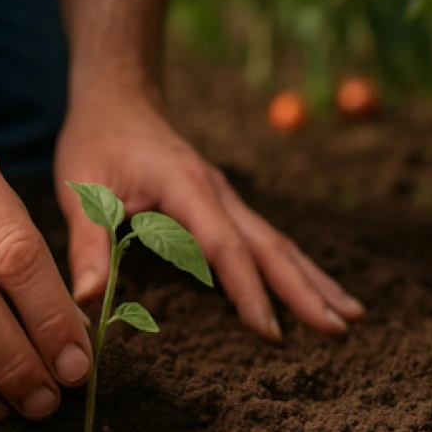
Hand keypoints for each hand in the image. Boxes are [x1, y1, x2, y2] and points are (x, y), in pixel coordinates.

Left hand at [54, 89, 364, 340]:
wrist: (118, 99)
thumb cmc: (96, 142)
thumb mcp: (81, 189)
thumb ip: (87, 245)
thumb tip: (89, 300)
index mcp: (185, 187)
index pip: (224, 245)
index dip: (247, 290)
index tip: (269, 332)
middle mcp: (217, 191)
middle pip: (270, 245)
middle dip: (305, 289)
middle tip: (340, 328)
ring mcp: (226, 197)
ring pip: (278, 242)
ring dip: (313, 279)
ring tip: (350, 315)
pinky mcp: (224, 204)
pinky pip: (265, 240)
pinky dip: (294, 268)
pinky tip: (314, 289)